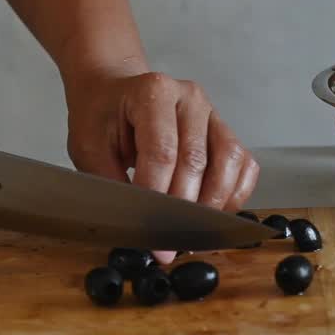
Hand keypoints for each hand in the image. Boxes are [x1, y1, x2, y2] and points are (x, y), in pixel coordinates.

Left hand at [65, 71, 259, 258]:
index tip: (148, 228)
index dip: (156, 195)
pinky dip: (235, 193)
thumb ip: (110, 180)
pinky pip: (244, 164)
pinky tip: (216, 213)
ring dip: (213, 203)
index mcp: (153, 92)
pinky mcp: (224, 131)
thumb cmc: (102, 119)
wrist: (115, 94)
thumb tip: (134, 222)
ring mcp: (212, 113)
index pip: (161, 151)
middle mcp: (189, 97)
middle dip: (182, 208)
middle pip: (196, 160)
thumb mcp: (89, 147)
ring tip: (192, 231)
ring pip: (229, 161)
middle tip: (168, 242)